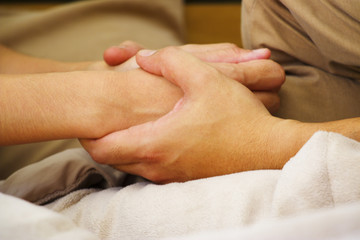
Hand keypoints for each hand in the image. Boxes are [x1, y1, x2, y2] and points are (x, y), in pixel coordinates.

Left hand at [81, 47, 288, 182]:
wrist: (267, 149)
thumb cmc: (237, 117)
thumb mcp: (206, 78)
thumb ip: (171, 61)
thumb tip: (145, 57)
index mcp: (155, 142)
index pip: (101, 148)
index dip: (87, 134)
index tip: (88, 120)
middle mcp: (157, 166)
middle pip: (112, 159)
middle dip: (102, 140)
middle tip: (104, 120)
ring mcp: (169, 177)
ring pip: (130, 166)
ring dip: (122, 147)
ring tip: (127, 125)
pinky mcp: (182, 179)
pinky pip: (149, 170)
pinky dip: (142, 155)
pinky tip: (154, 137)